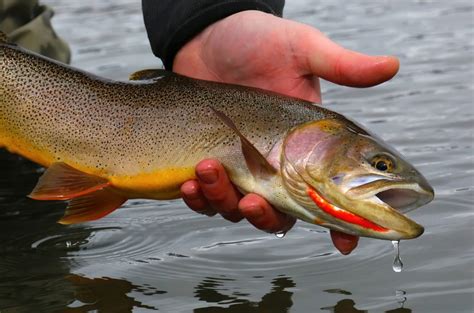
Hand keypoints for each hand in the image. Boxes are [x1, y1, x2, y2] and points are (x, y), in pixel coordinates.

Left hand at [175, 11, 398, 253]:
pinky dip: (198, 199)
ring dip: (223, 201)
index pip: (328, 190)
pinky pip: (205, 197)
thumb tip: (392, 65)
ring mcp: (240, 165)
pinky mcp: (208, 161)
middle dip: (266, 216)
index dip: (339, 222)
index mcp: (305, 144)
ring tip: (207, 170)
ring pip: (238, 209)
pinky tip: (189, 182)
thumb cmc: (258, 40)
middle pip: (279, 212)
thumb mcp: (302, 49)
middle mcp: (275, 162)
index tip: (344, 242)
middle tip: (253, 199)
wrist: (207, 35)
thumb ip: (342, 65)